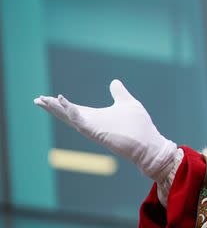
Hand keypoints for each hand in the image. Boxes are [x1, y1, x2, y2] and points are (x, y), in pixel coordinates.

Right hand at [34, 79, 177, 180]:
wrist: (149, 145)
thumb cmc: (139, 127)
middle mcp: (92, 124)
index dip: (60, 104)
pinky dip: (71, 111)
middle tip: (36, 100)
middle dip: (52, 107)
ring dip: (56, 108)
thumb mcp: (127, 104)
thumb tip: (114, 82)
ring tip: (42, 100)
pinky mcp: (97, 132)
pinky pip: (81, 120)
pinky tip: (62, 101)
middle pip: (67, 114)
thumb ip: (119, 93)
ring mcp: (93, 128)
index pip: (74, 109)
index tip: (46, 97)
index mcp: (96, 117)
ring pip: (70, 117)